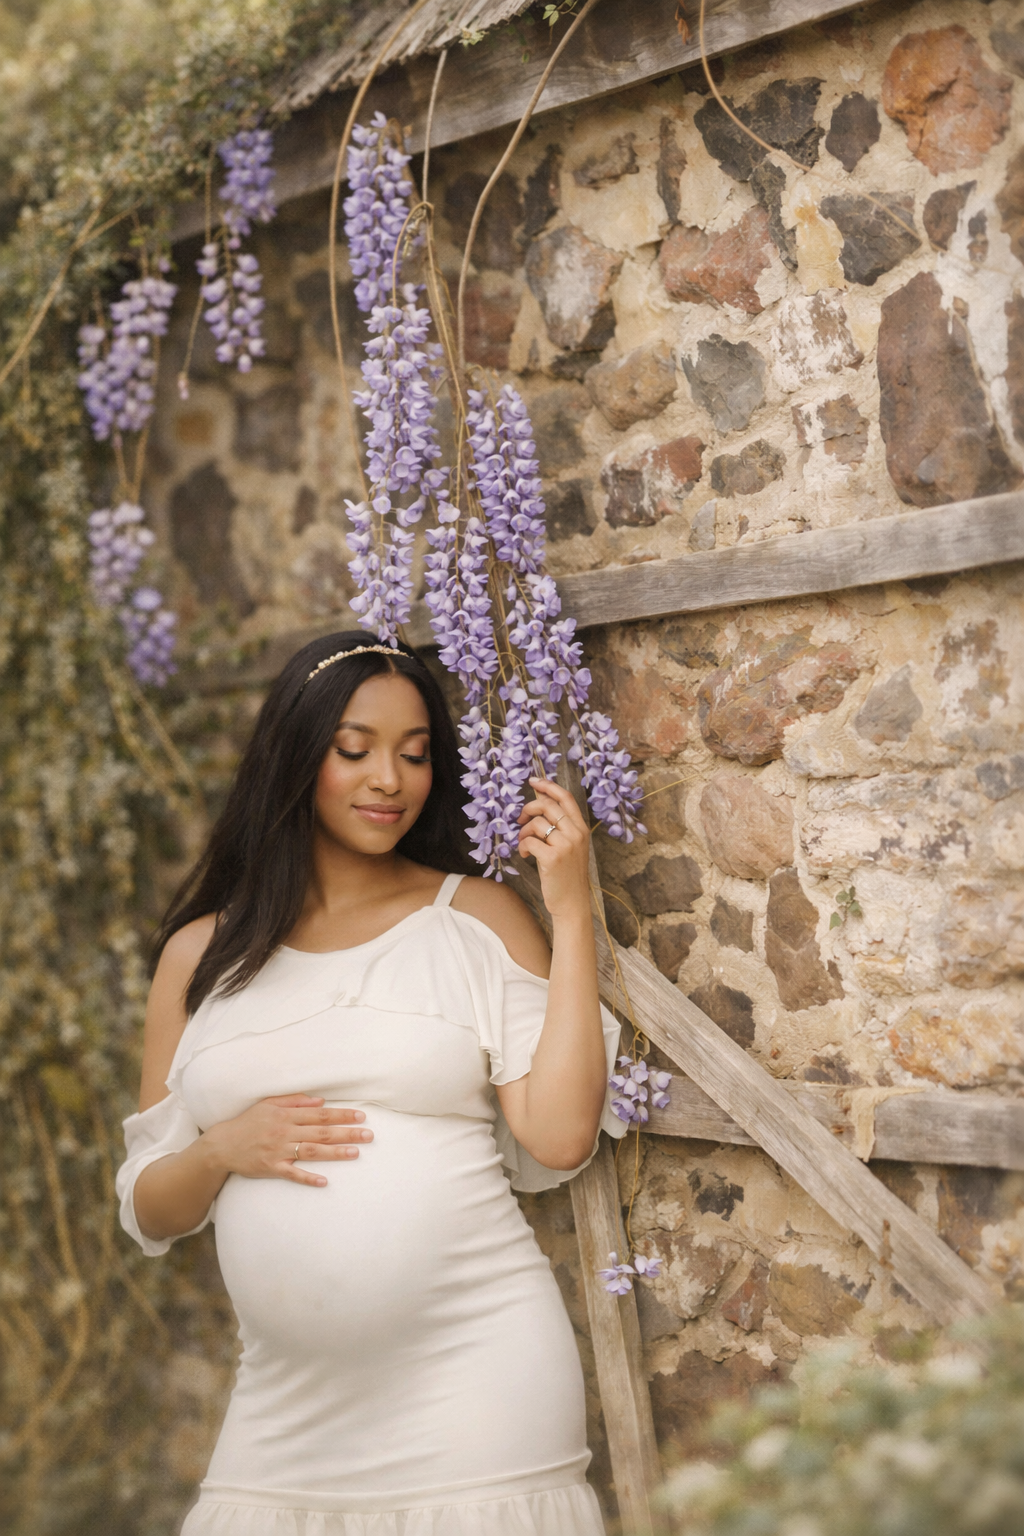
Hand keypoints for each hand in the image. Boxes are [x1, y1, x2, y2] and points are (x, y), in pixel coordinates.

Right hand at [202, 1094, 372, 1189]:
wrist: (222, 1144)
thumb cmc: (248, 1122)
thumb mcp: (269, 1104)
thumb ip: (295, 1101)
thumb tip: (321, 1101)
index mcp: (286, 1115)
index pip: (319, 1114)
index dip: (341, 1115)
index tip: (361, 1117)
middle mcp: (284, 1131)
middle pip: (321, 1132)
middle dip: (346, 1133)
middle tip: (368, 1135)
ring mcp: (278, 1151)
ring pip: (311, 1151)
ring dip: (334, 1152)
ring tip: (355, 1153)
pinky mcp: (271, 1168)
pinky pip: (292, 1174)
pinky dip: (308, 1178)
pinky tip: (324, 1181)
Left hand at [518, 778, 590, 922]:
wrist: (572, 902)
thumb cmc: (567, 874)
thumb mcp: (570, 846)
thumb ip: (560, 826)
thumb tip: (539, 802)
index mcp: (581, 828)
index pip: (565, 797)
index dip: (548, 785)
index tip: (533, 781)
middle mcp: (576, 833)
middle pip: (547, 806)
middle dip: (528, 809)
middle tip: (520, 819)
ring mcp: (566, 845)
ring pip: (536, 824)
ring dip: (523, 832)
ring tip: (523, 844)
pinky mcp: (552, 858)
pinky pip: (530, 841)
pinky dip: (522, 846)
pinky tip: (524, 855)